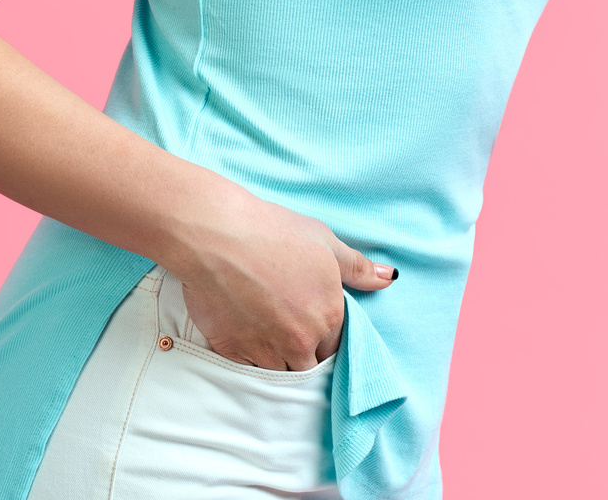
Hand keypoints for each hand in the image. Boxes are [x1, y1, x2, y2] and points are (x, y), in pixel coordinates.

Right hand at [168, 195, 397, 369]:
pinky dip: (251, 362)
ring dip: (280, 363)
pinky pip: (249, 371)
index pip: (337, 347)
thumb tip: (390, 278)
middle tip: (291, 333)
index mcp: (328, 316)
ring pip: (281, 374)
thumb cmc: (273, 232)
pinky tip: (247, 339)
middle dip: (306, 355)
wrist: (217, 236)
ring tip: (270, 338)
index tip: (315, 327)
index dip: (327, 338)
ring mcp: (265, 350)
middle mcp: (300, 341)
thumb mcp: (325, 243)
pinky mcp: (232, 352)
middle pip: (311, 366)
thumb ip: (358, 269)